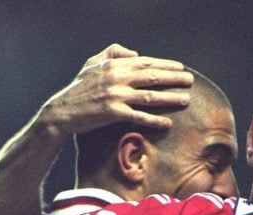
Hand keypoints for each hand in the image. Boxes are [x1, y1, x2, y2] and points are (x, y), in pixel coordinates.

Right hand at [36, 43, 193, 137]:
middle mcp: (117, 78)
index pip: (145, 63)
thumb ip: (112, 53)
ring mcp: (116, 96)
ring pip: (150, 96)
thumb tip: (135, 54)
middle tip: (191, 81)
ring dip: (170, 98)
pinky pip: (139, 116)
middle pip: (152, 77)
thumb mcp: (92, 64)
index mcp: (114, 66)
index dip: (165, 65)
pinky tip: (167, 123)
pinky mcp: (113, 113)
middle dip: (174, 78)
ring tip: (186, 100)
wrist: (62, 111)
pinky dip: (154, 120)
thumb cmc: (78, 88)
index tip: (181, 67)